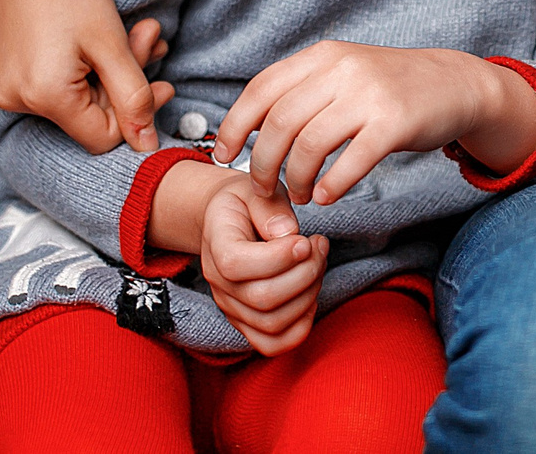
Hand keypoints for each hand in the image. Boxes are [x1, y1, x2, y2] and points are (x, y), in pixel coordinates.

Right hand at [0, 0, 173, 149]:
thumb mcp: (112, 42)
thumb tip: (148, 147)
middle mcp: (7, 95)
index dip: (138, 110)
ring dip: (97, 69)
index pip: (103, 136)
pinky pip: (34, 75)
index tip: (162, 78)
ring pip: (61, 94)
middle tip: (147, 36)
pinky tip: (79, 28)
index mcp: (40, 96)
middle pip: (82, 113)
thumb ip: (133, 98)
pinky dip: (65, 60)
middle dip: (121, 80)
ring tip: (119, 29)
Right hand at [200, 176, 326, 354]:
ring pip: (273, 323)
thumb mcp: (255, 190)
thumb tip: (287, 233)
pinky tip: (310, 294)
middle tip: (319, 246)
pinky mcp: (246, 324)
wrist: (226, 222)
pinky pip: (273, 344)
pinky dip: (301, 325)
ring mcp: (231, 307)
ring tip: (318, 263)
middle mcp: (218, 283)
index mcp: (215, 244)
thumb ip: (270, 207)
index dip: (278, 257)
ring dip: (309, 294)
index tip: (305, 239)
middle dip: (306, 273)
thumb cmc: (245, 205)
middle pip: (262, 298)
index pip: (236, 264)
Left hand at [214, 43, 535, 205]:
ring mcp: (369, 95)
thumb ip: (304, 90)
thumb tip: (253, 126)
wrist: (454, 84)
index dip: (235, 125)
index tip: (224, 154)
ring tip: (301, 195)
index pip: (261, 89)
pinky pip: (351, 161)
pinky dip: (331, 185)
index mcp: (322, 56)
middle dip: (263, 164)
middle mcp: (342, 69)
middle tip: (264, 189)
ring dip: (297, 179)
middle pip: (280, 122)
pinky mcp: (395, 122)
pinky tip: (327, 196)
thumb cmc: (390, 88)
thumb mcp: (344, 73)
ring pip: (310, 145)